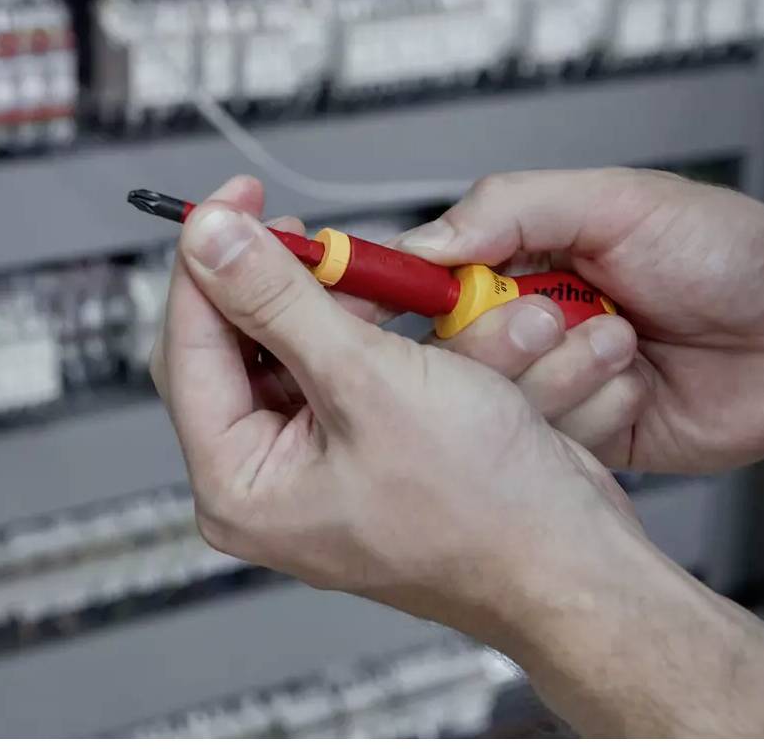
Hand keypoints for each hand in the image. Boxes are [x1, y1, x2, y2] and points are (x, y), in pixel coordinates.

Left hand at [150, 176, 648, 641]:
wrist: (575, 565)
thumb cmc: (486, 512)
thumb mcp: (370, 382)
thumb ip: (279, 302)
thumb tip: (209, 241)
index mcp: (241, 484)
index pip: (187, 347)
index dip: (210, 261)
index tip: (234, 199)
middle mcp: (274, 482)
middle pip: (253, 345)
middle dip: (308, 288)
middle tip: (330, 243)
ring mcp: (329, 468)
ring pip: (322, 350)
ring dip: (376, 314)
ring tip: (427, 296)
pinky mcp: (380, 451)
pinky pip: (374, 373)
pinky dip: (410, 343)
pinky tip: (455, 328)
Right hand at [396, 167, 763, 473]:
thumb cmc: (734, 253)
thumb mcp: (617, 200)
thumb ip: (512, 209)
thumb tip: (425, 241)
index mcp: (527, 256)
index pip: (426, 277)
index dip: (386, 294)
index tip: (354, 309)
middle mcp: (533, 323)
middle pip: (447, 353)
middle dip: (492, 342)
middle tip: (552, 318)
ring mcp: (559, 386)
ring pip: (495, 406)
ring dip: (557, 375)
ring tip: (624, 341)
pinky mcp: (589, 439)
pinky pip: (551, 443)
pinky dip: (591, 412)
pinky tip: (638, 384)